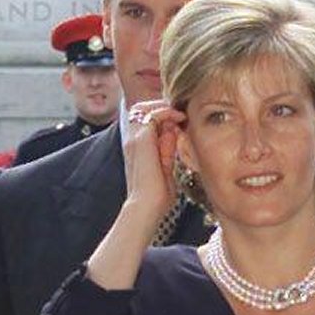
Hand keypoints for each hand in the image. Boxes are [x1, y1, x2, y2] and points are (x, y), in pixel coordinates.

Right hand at [123, 98, 185, 226]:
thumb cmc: (158, 195)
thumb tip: (175, 131)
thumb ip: (168, 149)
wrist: (147, 207)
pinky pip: (154, 114)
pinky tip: (180, 119)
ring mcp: (135, 137)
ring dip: (166, 108)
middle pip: (143, 108)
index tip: (181, 122)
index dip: (163, 115)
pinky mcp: (141, 139)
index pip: (146, 119)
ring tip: (181, 116)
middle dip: (162, 107)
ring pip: (147, 107)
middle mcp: (132, 139)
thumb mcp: (166, 167)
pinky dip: (168, 112)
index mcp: (136, 146)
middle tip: (181, 115)